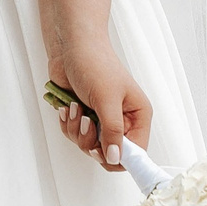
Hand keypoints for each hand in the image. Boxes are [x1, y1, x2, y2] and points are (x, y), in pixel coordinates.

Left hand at [49, 44, 149, 167]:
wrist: (70, 47)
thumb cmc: (95, 64)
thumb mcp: (107, 99)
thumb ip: (113, 132)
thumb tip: (115, 158)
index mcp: (137, 114)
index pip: (137, 151)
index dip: (120, 158)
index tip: (102, 153)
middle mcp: (122, 119)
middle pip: (109, 152)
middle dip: (92, 141)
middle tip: (87, 122)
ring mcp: (101, 119)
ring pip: (89, 145)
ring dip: (78, 130)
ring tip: (77, 107)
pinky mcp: (84, 116)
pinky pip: (75, 135)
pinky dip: (69, 123)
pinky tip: (68, 106)